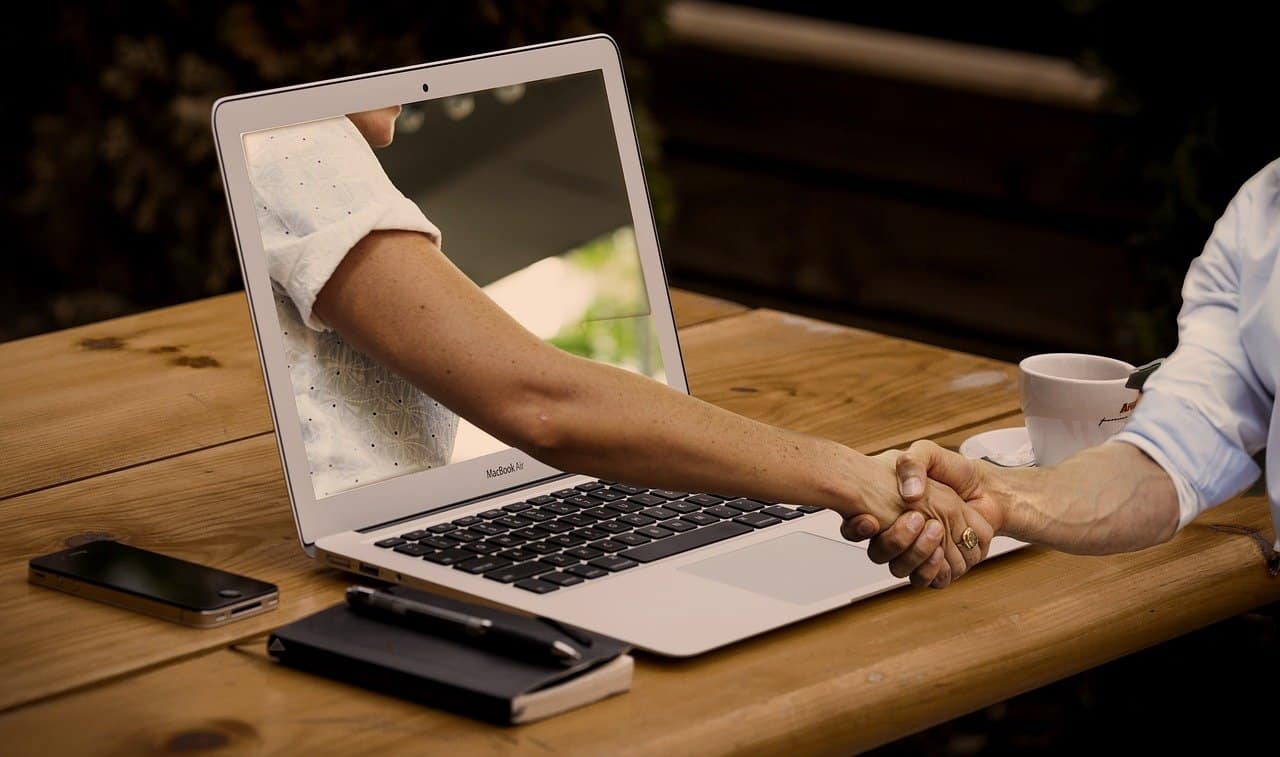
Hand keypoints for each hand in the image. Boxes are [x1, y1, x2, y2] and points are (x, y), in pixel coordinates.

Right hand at [843, 441, 1003, 587]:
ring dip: (916, 554)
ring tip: (934, 529)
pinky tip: (940, 551)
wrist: (986, 486)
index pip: (857, 528)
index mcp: (886, 509)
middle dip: (895, 541)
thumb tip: (908, 494)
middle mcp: (899, 534)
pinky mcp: (941, 565)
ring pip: (902, 569)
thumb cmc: (952, 470)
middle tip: (917, 518)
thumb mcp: (926, 453)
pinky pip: (929, 580)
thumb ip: (912, 463)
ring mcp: (919, 551)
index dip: (858, 528)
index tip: (870, 519)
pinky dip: (933, 569)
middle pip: (880, 554)